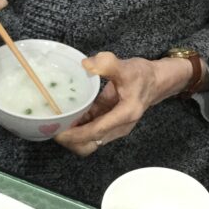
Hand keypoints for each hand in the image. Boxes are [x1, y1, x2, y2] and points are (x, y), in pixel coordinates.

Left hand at [55, 51, 191, 156]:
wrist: (156, 81)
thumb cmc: (143, 75)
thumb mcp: (126, 67)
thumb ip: (107, 64)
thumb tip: (86, 65)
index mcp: (124, 115)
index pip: (95, 131)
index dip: (75, 134)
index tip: (57, 131)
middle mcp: (118, 127)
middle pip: (89, 144)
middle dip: (70, 140)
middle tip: (52, 126)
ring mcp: (112, 127)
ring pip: (88, 140)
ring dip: (72, 134)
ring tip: (55, 122)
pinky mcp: (107, 122)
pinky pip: (89, 130)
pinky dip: (77, 126)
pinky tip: (66, 116)